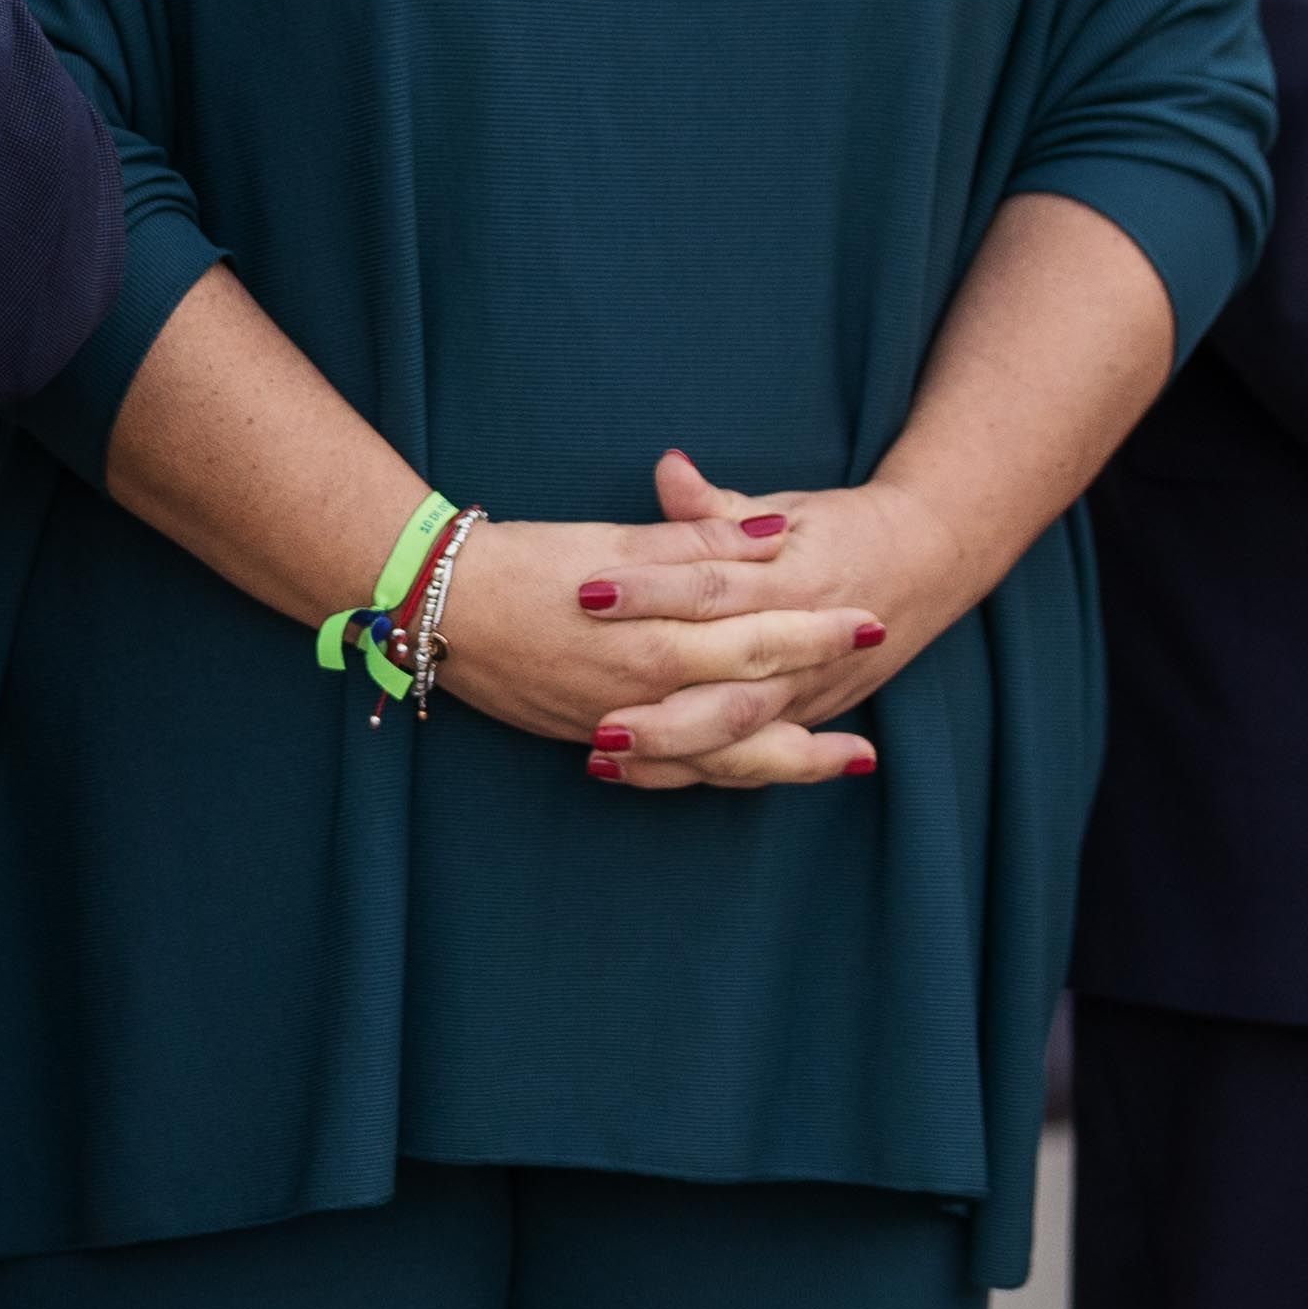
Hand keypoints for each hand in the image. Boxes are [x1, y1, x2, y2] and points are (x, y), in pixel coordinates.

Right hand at [426, 454, 890, 785]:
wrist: (435, 607)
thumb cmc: (524, 561)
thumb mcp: (614, 541)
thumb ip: (698, 541)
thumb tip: (772, 533)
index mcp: (658, 636)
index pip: (758, 638)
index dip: (817, 632)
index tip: (870, 623)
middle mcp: (648, 693)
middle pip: (753, 709)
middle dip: (817, 715)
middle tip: (873, 733)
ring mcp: (621, 725)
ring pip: (721, 758)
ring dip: (784, 764)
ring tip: (837, 766)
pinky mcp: (592, 739)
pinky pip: (672, 772)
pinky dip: (716, 775)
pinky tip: (743, 773)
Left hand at [532, 451, 968, 790]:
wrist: (928, 561)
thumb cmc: (840, 529)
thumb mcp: (784, 508)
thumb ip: (716, 506)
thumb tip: (666, 468)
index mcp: (792, 584)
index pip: (712, 590)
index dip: (650, 592)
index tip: (588, 594)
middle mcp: (803, 650)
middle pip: (729, 690)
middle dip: (662, 712)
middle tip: (595, 718)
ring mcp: (808, 692)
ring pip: (739, 738)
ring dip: (672, 752)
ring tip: (603, 756)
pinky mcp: (806, 716)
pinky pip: (751, 758)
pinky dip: (698, 770)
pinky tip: (637, 775)